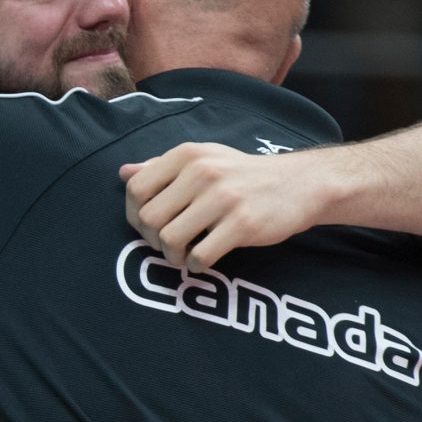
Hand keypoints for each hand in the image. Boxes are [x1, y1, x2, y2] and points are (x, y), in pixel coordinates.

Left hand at [120, 143, 323, 271]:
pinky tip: (205, 260)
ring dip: (173, 257)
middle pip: (149, 219)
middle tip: (168, 245)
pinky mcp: (242, 224)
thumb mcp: (204, 159)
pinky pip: (201, 256)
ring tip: (185, 255)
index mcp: (187, 155)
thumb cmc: (243, 175)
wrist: (299, 184)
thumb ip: (162, 167)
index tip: (150, 227)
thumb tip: (123, 174)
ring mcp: (223, 198)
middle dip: (152, 241)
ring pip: (170, 239)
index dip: (134, 215)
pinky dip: (197, 266)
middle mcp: (202, 172)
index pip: (136, 189)